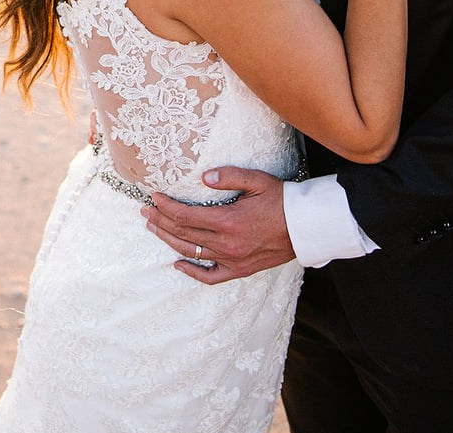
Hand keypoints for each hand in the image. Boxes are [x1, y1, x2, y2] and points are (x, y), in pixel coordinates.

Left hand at [141, 167, 294, 284]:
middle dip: (161, 221)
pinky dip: (192, 272)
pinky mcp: (240, 270)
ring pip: (192, 253)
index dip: (166, 207)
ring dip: (169, 241)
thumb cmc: (282, 200)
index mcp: (228, 221)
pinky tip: (178, 264)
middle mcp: (227, 243)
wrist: (306, 227)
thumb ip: (229, 177)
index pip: (185, 216)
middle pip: (183, 234)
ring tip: (153, 228)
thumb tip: (204, 176)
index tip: (154, 197)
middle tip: (146, 210)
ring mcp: (233, 259)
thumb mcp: (257, 181)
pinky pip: (211, 276)